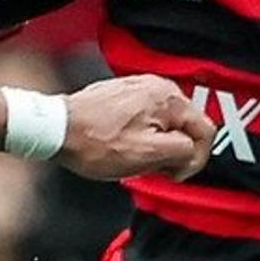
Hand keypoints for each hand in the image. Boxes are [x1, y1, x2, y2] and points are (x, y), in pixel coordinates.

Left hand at [57, 74, 214, 180]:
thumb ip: (182, 151)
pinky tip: (122, 148)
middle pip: (185, 126)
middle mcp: (156, 86)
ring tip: (134, 159)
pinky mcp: (121, 95)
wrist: (54, 130)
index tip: (176, 174)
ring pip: (164, 124)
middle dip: (174, 152)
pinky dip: (140, 136)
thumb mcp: (147, 155)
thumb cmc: (93, 142)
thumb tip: (192, 152)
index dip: (195, 159)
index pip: (205, 131)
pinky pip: (144, 119)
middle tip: (153, 170)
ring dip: (156, 146)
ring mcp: (138, 88)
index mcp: (168, 98)